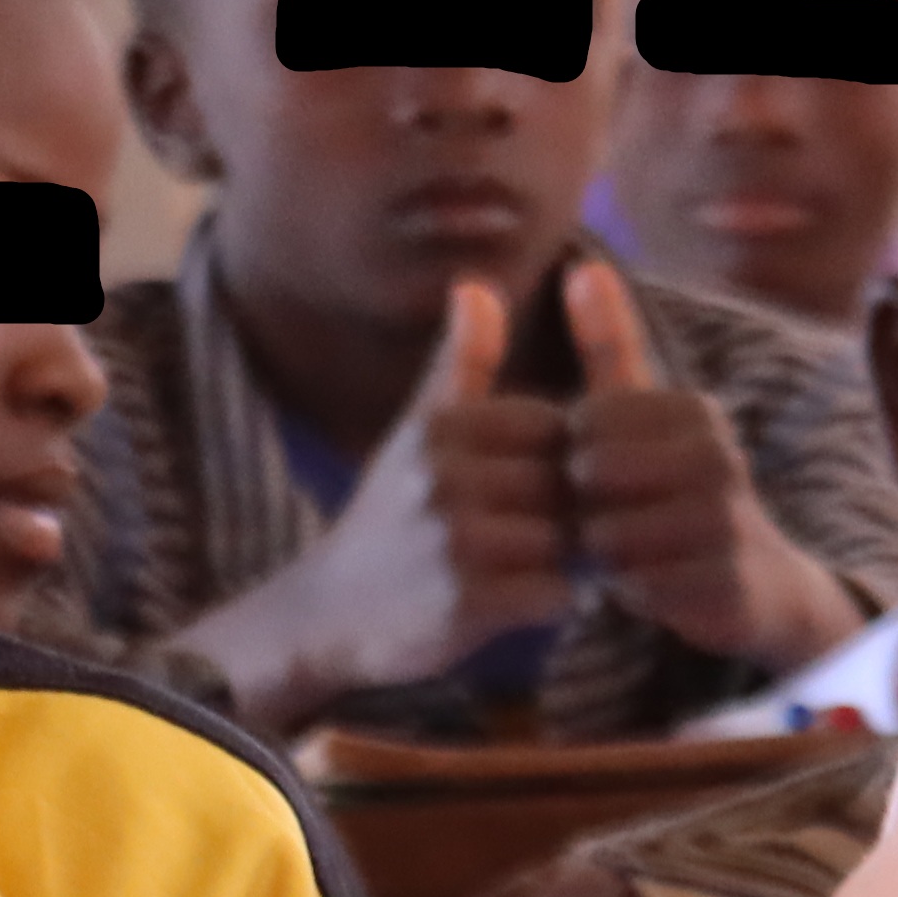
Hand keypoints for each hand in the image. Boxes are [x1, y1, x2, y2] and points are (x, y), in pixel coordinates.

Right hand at [192, 281, 571, 720]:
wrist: (330, 611)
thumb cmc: (391, 514)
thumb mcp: (420, 430)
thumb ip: (461, 361)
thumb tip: (480, 285)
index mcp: (441, 427)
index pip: (552, 425)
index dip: (549, 461)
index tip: (518, 489)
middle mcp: (445, 476)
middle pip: (565, 483)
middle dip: (561, 512)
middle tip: (524, 536)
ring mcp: (454, 540)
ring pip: (567, 539)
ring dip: (560, 560)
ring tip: (520, 567)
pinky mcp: (466, 603)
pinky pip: (556, 593)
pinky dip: (550, 602)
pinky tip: (516, 601)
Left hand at [557, 261, 860, 667]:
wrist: (756, 581)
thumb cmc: (677, 489)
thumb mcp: (645, 414)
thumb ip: (610, 344)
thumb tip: (583, 265)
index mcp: (696, 410)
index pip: (584, 425)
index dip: (576, 457)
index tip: (603, 471)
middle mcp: (721, 457)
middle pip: (591, 479)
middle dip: (585, 506)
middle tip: (612, 518)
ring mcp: (728, 521)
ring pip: (608, 537)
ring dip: (604, 553)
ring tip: (630, 550)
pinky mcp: (727, 583)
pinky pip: (637, 587)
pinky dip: (630, 592)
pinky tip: (651, 584)